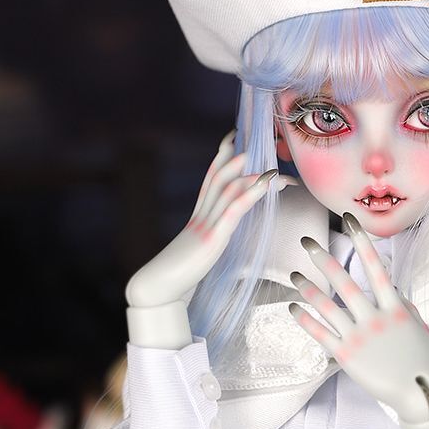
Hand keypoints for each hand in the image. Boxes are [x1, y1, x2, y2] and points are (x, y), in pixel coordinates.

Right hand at [125, 130, 290, 308]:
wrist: (159, 287)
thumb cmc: (178, 273)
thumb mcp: (197, 249)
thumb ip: (209, 236)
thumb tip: (220, 232)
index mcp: (198, 217)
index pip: (210, 180)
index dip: (222, 158)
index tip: (235, 141)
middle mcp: (201, 215)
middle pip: (217, 176)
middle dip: (235, 156)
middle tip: (257, 141)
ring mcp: (205, 226)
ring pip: (226, 190)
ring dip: (249, 174)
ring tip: (269, 163)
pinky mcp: (211, 239)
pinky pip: (233, 211)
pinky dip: (250, 195)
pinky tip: (265, 186)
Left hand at [288, 211, 428, 423]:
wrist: (417, 392)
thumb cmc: (421, 361)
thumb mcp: (418, 327)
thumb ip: (403, 305)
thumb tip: (390, 289)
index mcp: (394, 308)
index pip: (376, 268)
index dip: (362, 242)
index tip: (349, 221)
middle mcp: (374, 318)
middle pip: (344, 282)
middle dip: (323, 259)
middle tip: (306, 241)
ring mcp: (358, 337)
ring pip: (327, 307)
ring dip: (308, 288)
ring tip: (293, 275)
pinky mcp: (345, 356)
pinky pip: (320, 334)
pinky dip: (304, 320)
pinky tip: (292, 308)